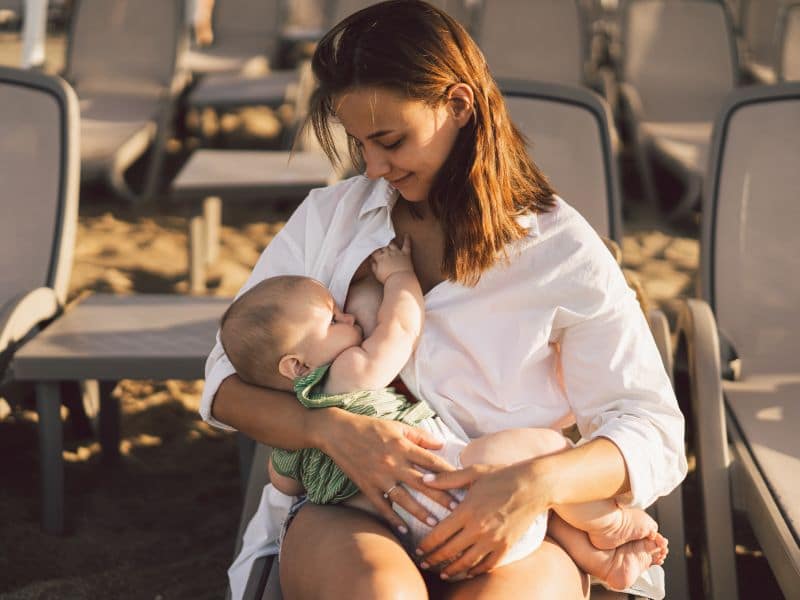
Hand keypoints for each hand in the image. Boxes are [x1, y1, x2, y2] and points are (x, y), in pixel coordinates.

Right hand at [311, 409, 458, 533]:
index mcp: (402, 446)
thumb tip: (441, 444)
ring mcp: (379, 476)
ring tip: (436, 523)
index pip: (431, 461)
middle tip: (458, 509)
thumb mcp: (396, 426)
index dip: (449, 472)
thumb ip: (420, 436)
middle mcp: (393, 462)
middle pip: (422, 482)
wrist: (337, 432)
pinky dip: (393, 519)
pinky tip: (404, 530)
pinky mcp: (366, 486)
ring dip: (420, 512)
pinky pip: (382, 505)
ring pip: (404, 498)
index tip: (462, 483)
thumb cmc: (370, 427)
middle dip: (441, 496)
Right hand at [371, 235, 414, 283]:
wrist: (400, 280)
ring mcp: (397, 253)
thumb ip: (373, 266)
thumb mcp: (377, 274)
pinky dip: (407, 239)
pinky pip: (406, 245)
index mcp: (380, 258)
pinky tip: (406, 235)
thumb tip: (372, 261)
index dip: (373, 250)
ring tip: (387, 239)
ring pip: (392, 244)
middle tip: (379, 242)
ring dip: (389, 242)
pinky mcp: (405, 254)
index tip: (371, 248)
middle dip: (380, 245)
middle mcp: (388, 253)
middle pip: (383, 246)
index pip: (375, 251)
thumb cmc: (388, 279)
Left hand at [416, 461, 550, 578]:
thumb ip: (447, 478)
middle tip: (424, 564)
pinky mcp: (506, 545)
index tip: (418, 550)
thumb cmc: (502, 475)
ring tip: (442, 573)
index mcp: (467, 510)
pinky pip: (488, 564)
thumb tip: (423, 479)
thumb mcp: (473, 472)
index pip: (439, 534)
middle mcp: (478, 528)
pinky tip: (468, 572)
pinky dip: (476, 570)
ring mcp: (493, 539)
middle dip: (434, 560)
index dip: (426, 545)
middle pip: (450, 552)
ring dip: (452, 570)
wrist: (534, 485)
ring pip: (467, 562)